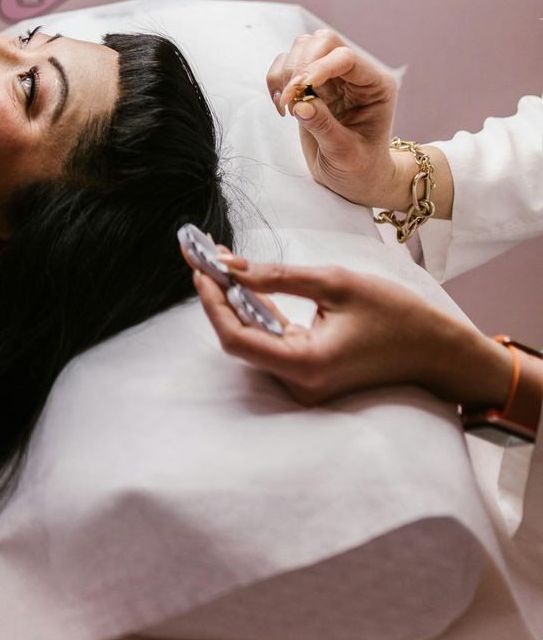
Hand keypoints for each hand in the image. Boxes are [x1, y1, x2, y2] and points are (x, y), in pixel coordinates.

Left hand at [186, 249, 508, 408]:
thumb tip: (230, 265)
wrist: (437, 351)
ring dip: (234, 303)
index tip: (201, 267)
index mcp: (306, 365)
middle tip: (202, 256)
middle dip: (218, 297)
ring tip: (217, 263)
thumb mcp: (335, 283)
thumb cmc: (395, 314)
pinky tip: (244, 284)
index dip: (212, 302)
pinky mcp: (310, 375)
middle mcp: (300, 383)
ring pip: (253, 341)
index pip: (236, 338)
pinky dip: (257, 314)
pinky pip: (272, 343)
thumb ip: (277, 276)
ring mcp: (305, 383)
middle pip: (240, 340)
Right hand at [266, 27, 398, 206]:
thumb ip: (325, 128)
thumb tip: (301, 105)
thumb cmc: (361, 169)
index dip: (319, 67)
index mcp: (375, 85)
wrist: (355, 179)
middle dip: (300, 66)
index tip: (299, 89)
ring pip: (302, 46)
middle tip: (290, 100)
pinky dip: (276, 80)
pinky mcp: (310, 82)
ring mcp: (331, 75)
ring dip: (286, 73)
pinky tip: (282, 106)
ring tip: (287, 106)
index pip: (346, 58)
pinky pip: (286, 62)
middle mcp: (354, 74)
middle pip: (323, 41)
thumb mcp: (346, 155)